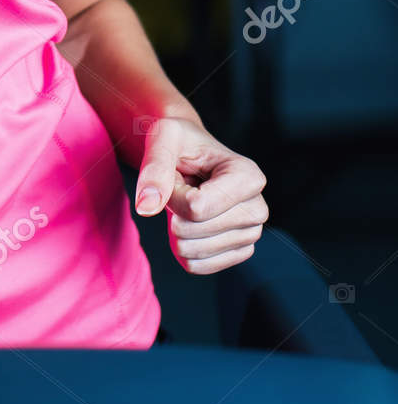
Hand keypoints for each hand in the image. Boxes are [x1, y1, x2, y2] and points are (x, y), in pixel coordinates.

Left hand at [134, 115, 267, 273]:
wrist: (190, 154)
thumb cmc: (179, 141)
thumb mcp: (164, 137)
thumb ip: (154, 168)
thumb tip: (146, 207)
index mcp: (248, 176)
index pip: (197, 207)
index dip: (173, 195)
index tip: (179, 175)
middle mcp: (257, 208)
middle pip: (194, 231)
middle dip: (174, 212)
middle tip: (182, 189)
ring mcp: (251, 234)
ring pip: (194, 251)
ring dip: (175, 230)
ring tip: (187, 203)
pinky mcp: (238, 251)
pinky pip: (197, 266)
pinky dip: (181, 249)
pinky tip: (187, 225)